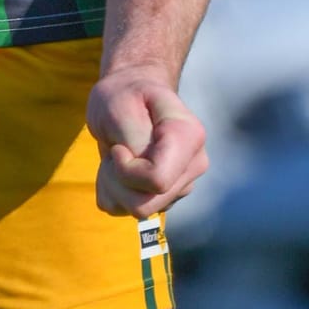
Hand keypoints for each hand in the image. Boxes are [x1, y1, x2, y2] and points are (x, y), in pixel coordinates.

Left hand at [87, 65, 208, 217]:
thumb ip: (134, 138)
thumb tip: (143, 171)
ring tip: (116, 156)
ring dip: (114, 185)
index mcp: (189, 137)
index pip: (157, 180)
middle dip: (117, 181)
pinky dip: (114, 192)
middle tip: (114, 151)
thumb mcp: (120, 106)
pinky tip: (117, 168)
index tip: (119, 147)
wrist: (129, 97)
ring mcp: (182, 183)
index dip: (127, 170)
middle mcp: (193, 164)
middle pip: (145, 204)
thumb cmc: (124, 96)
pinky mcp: (167, 196)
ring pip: (137, 211)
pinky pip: (128, 211)